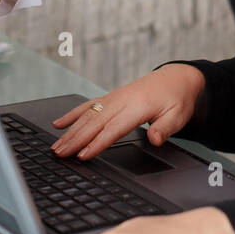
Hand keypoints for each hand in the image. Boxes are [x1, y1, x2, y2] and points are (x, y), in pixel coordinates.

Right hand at [51, 64, 205, 160]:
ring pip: (87, 116)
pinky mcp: (110, 97)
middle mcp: (122, 100)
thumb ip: (166, 128)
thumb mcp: (178, 115)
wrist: (176, 78)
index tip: (83, 155)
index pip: (114, 129)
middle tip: (60, 154)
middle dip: (75, 140)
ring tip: (56, 146)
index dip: (97, 143)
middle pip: (94, 123)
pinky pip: (88, 105)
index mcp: (138, 106)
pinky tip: (58, 124)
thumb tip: (154, 139)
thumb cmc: (177, 98)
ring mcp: (114, 98)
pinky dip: (72, 115)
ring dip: (70, 131)